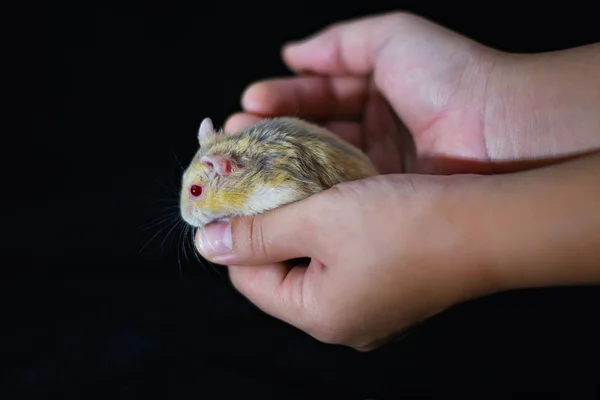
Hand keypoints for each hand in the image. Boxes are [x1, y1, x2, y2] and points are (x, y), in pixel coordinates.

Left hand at [196, 174, 491, 350]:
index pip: (249, 276)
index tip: (232, 188)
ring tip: (296, 178)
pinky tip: (335, 192)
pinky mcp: (391, 282)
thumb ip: (259, 231)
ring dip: (301, 217)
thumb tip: (206, 243)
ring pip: (314, 257)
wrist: (490, 225)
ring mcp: (371, 304)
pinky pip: (343, 255)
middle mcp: (343, 319)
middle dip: (269, 219)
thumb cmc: (406, 224)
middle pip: (281, 267)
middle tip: (263, 176)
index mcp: (319, 315)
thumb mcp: (320, 220)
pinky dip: (332, 224)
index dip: (236, 229)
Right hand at [225, 12, 599, 173]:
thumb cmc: (452, 78)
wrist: (500, 131)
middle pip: (312, 132)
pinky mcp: (385, 199)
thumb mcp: (390, 40)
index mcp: (378, 91)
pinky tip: (276, 187)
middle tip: (233, 137)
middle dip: (270, 133)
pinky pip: (337, 192)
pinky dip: (306, 189)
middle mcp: (376, 132)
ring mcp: (379, 168)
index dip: (280, 98)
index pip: (317, 94)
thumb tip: (291, 52)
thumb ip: (337, 45)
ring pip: (318, 164)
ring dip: (279, 163)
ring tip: (243, 161)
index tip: (246, 105)